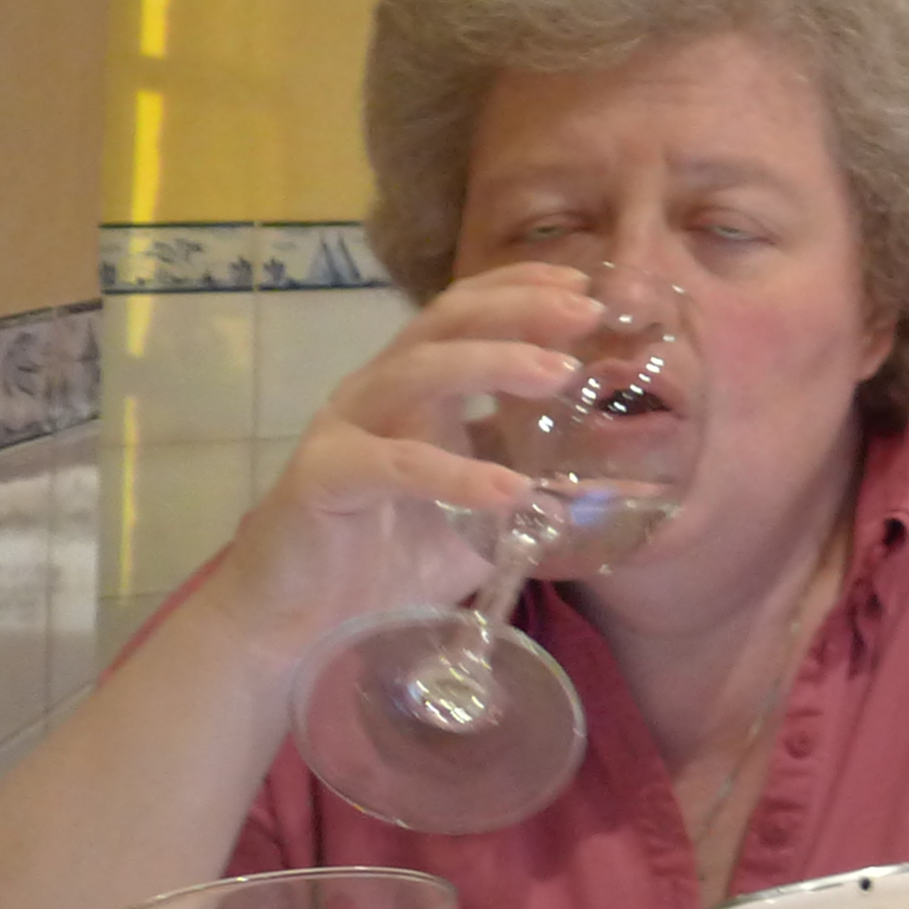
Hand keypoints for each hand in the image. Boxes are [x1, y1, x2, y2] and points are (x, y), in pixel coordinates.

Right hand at [201, 265, 606, 663]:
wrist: (300, 623)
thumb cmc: (390, 561)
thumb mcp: (478, 515)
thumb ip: (528, 484)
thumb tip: (609, 478)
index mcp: (413, 389)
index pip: (465, 313)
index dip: (521, 288)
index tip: (584, 285)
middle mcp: (376, 393)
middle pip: (446, 322)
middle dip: (519, 308)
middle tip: (586, 314)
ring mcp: (344, 429)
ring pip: (419, 371)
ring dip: (493, 364)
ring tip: (559, 373)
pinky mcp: (322, 478)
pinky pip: (395, 464)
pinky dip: (455, 473)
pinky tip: (507, 490)